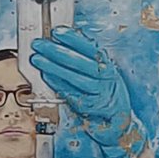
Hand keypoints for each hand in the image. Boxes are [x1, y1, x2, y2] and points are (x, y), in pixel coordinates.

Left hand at [30, 26, 146, 157]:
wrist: (120, 126)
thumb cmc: (106, 97)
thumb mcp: (102, 77)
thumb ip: (87, 62)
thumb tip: (63, 45)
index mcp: (109, 67)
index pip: (92, 49)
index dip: (74, 39)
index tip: (58, 32)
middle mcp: (108, 79)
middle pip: (83, 63)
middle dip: (58, 51)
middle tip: (40, 44)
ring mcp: (100, 95)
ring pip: (77, 78)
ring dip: (55, 67)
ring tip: (38, 59)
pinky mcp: (92, 109)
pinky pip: (72, 94)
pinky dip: (59, 84)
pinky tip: (46, 76)